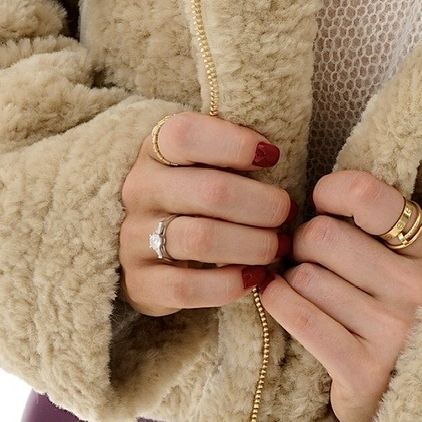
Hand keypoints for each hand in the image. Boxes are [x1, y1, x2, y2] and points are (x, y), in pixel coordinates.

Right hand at [118, 111, 294, 316]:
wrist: (143, 252)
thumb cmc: (193, 199)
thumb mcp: (202, 166)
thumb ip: (231, 156)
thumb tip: (273, 155)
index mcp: (155, 151)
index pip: (187, 135)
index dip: (236, 144)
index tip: (271, 157)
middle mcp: (140, 190)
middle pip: (211, 191)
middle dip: (264, 205)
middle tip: (288, 214)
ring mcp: (134, 237)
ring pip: (202, 239)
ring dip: (254, 245)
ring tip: (277, 247)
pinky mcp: (140, 282)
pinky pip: (188, 286)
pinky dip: (230, 283)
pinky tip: (254, 277)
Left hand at [258, 171, 421, 421]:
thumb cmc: (407, 309)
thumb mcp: (413, 256)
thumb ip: (377, 221)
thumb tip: (309, 196)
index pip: (365, 195)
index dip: (330, 193)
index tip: (323, 206)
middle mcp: (419, 286)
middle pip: (321, 236)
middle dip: (302, 243)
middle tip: (310, 257)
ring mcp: (394, 331)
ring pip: (304, 277)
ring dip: (292, 280)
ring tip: (309, 289)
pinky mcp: (364, 372)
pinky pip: (299, 316)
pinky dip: (277, 302)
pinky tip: (279, 298)